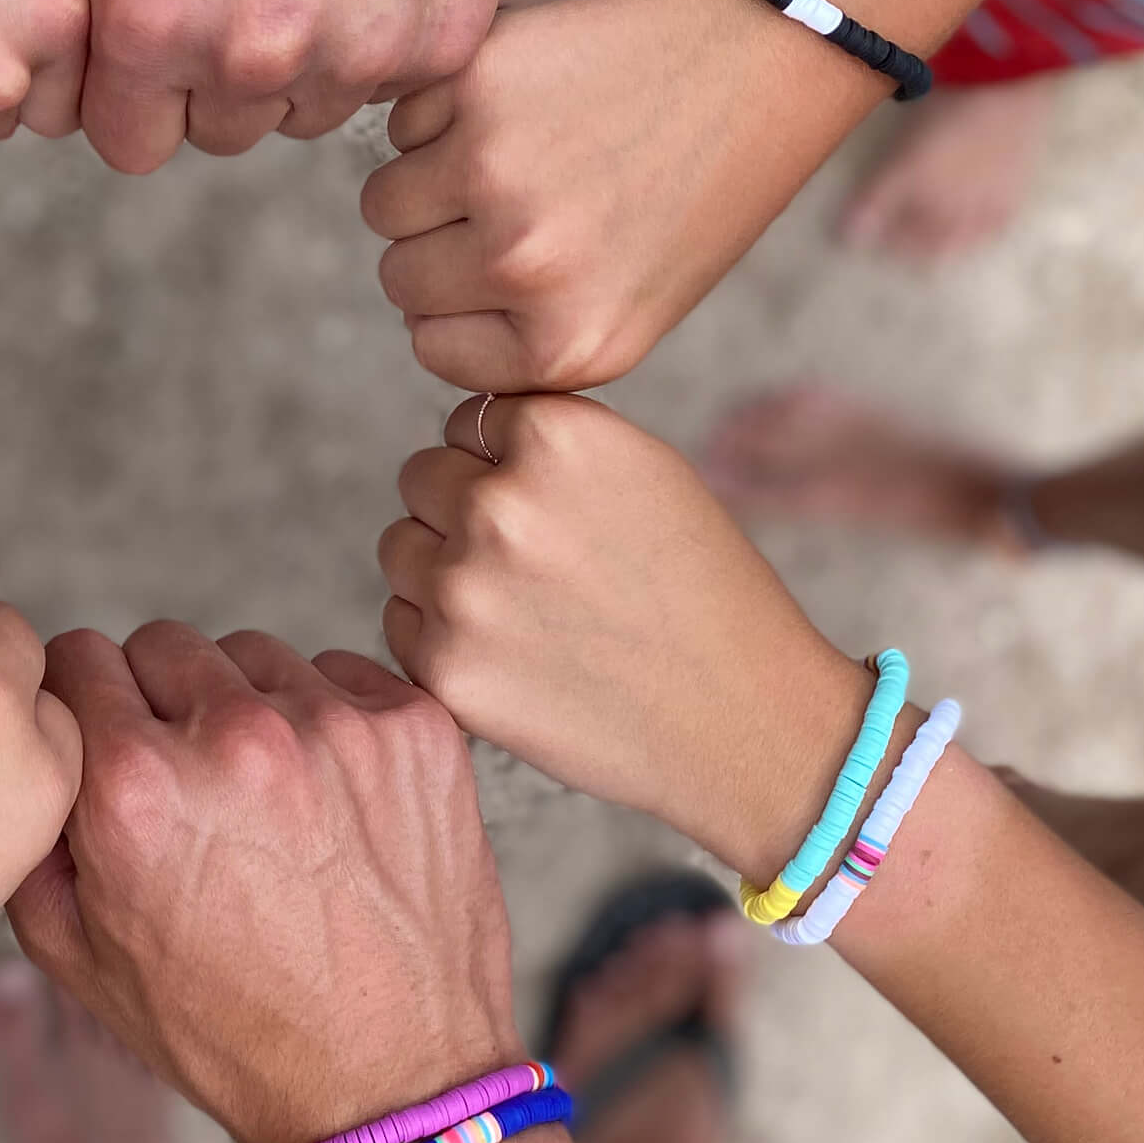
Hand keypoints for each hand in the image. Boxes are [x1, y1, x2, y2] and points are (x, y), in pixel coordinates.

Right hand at [8, 623, 518, 1142]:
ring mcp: (336, 726)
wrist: (388, 1085)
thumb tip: (35, 743)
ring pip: (254, 656)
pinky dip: (328, 721)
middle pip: (163, 644)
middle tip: (187, 787)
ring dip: (247, 708)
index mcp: (136, 787)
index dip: (84, 705)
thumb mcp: (75, 956)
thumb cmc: (230, 1031)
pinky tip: (330, 801)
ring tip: (266, 803)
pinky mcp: (415, 731)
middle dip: (161, 704)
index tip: (107, 744)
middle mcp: (235, 738)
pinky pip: (343, 676)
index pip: (77, 657)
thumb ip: (30, 830)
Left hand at [64, 0, 536, 171]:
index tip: (161, 47)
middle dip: (221, 72)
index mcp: (150, 19)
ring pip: (309, 112)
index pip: (129, 144)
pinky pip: (391, 76)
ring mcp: (357, 55)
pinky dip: (383, 26)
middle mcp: (252, 57)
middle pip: (223, 133)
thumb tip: (116, 46)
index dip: (139, 96)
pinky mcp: (442, 38)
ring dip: (307, 56)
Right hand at [362, 0, 889, 390]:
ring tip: (510, 152)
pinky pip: (402, 123)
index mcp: (566, 345)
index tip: (510, 264)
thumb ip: (527, 338)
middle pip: (399, 276)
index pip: (430, 346)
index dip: (462, 304)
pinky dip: (440, 112)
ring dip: (428, 177)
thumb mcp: (630, 309)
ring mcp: (494, 173)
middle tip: (516, 200)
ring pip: (384, 202)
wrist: (757, 58)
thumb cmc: (695, 187)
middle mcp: (525, 268)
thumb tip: (423, 321)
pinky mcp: (478, 86)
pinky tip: (517, 102)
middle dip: (441, 242)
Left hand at [380, 393, 872, 878]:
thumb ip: (547, 442)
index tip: (551, 511)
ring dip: (441, 572)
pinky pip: (401, 624)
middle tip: (538, 566)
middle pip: (422, 479)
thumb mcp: (644, 471)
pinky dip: (440, 639)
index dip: (502, 466)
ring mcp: (463, 588)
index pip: (466, 422)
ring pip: (400, 549)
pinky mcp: (445, 666)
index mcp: (555, 436)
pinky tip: (515, 657)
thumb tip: (464, 439)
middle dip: (462, 512)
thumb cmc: (703, 592)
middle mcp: (498, 502)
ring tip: (527, 610)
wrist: (742, 720)